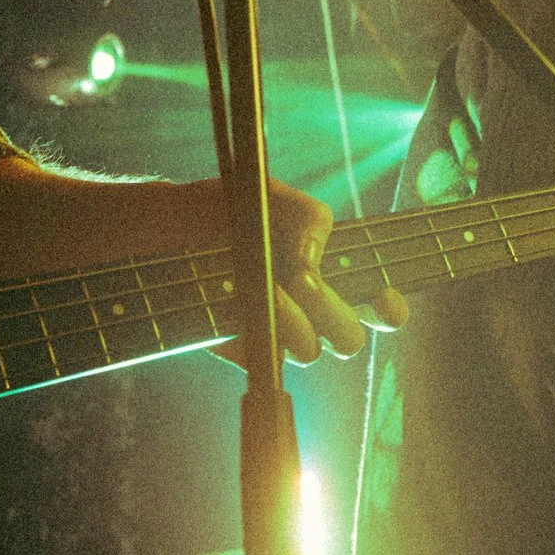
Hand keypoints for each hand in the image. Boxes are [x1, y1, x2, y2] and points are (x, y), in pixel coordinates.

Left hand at [236, 180, 409, 365]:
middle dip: (333, 313)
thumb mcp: (270, 197)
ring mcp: (280, 334)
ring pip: (309, 352)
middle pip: (350, 338)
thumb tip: (312, 265)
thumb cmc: (228, 209)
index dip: (387, 307)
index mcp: (330, 273)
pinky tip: (229, 303)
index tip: (381, 298)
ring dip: (289, 320)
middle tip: (303, 283)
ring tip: (256, 286)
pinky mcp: (245, 350)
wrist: (167, 230)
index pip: (378, 305)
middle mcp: (312, 311)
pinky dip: (252, 332)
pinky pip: (263, 357)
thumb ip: (307, 217)